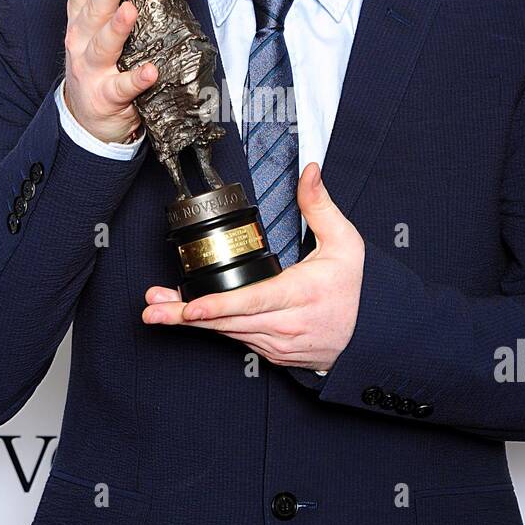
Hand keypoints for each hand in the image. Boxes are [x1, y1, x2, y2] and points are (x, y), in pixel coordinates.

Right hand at [63, 0, 157, 141]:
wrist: (87, 119)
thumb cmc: (94, 69)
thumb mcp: (90, 32)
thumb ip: (99, 1)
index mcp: (79, 23)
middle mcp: (81, 44)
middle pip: (92, 13)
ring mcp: (92, 70)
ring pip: (103, 46)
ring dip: (117, 28)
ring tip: (129, 12)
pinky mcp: (106, 96)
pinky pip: (124, 86)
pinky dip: (137, 79)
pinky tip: (149, 71)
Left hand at [142, 164, 364, 372]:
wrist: (372, 334)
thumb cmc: (356, 288)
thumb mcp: (346, 242)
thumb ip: (320, 205)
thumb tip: (309, 171)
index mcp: (302, 294)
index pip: (252, 302)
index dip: (218, 307)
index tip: (191, 307)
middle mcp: (287, 324)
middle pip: (229, 321)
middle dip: (185, 315)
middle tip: (152, 308)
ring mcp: (279, 343)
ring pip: (228, 333)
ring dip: (191, 322)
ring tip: (157, 308)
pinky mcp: (273, 353)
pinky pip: (237, 340)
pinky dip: (213, 328)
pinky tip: (186, 317)